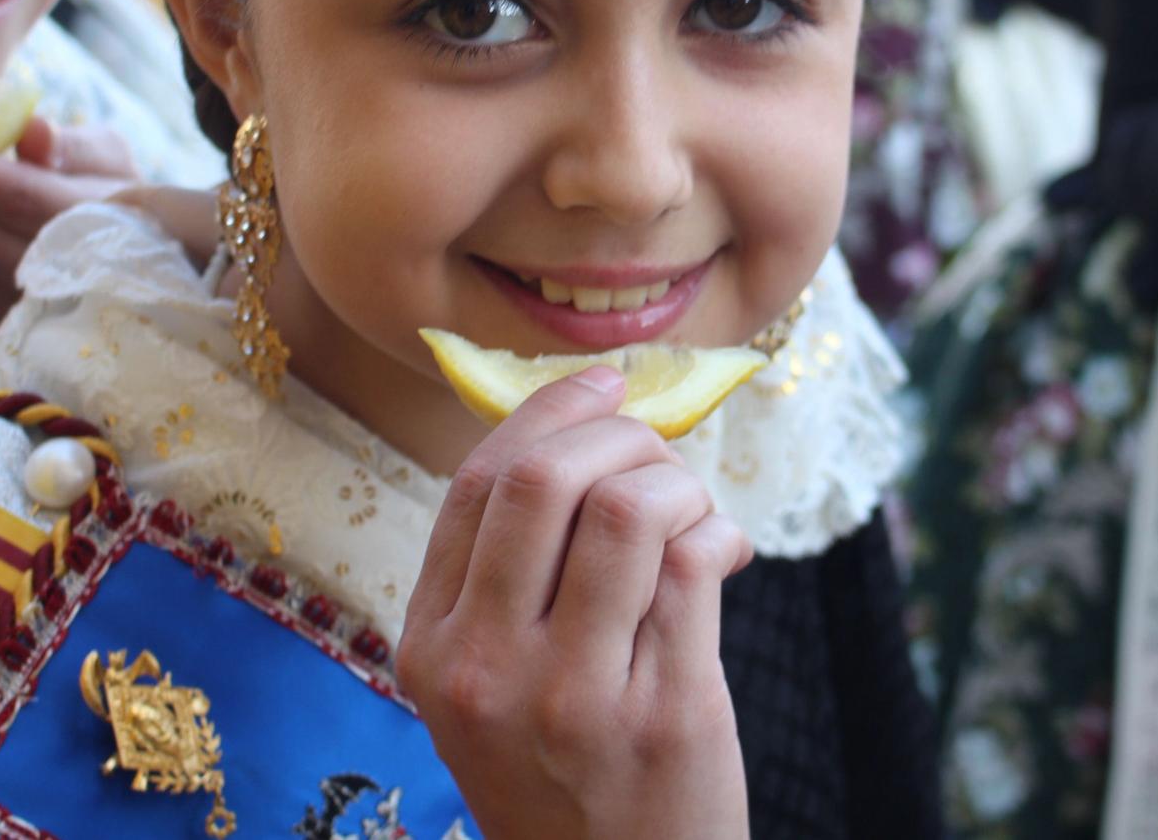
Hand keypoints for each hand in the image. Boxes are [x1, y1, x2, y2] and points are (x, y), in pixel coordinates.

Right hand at [398, 368, 752, 839]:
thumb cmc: (564, 771)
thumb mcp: (491, 682)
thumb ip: (511, 572)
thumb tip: (586, 423)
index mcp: (431, 646)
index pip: (476, 482)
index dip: (549, 411)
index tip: (601, 385)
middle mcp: (487, 669)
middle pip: (545, 477)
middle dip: (620, 434)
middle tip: (657, 457)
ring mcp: (574, 695)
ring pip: (628, 508)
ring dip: (680, 483)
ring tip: (695, 514)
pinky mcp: (666, 713)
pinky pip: (697, 562)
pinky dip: (722, 532)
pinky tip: (726, 554)